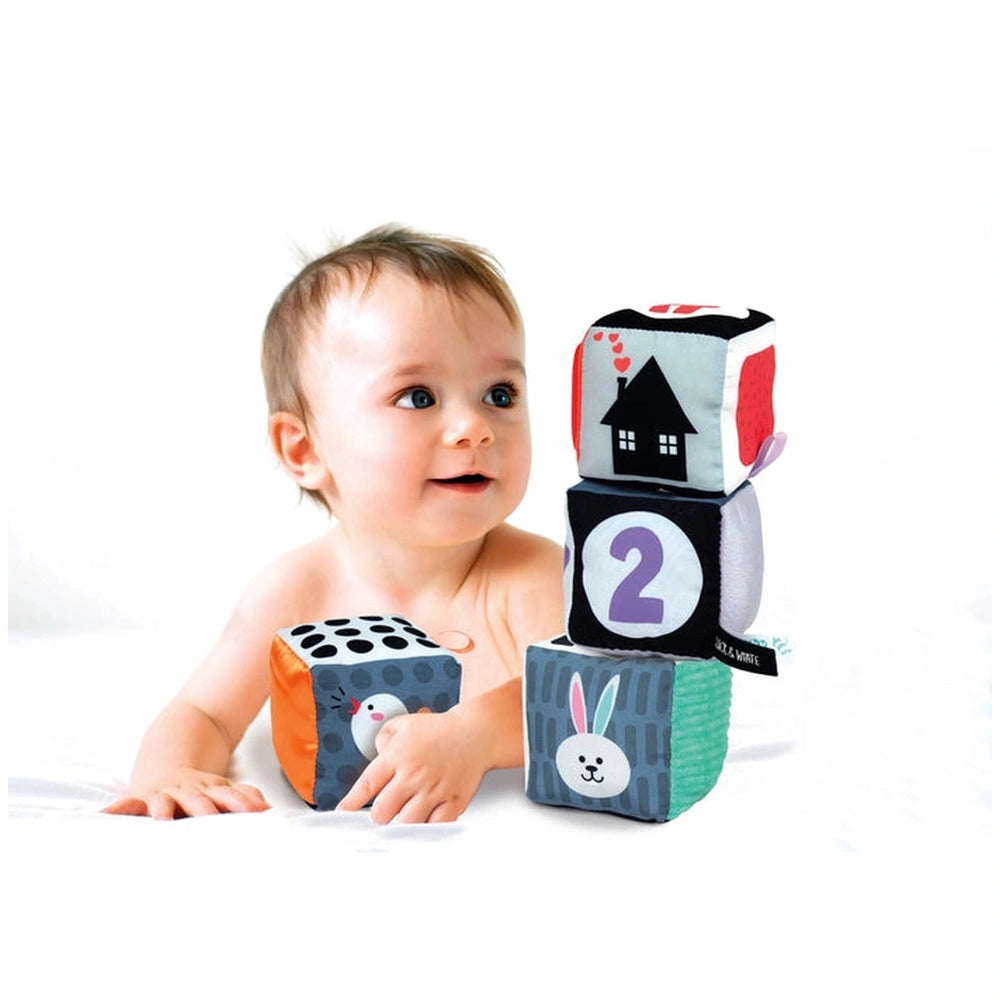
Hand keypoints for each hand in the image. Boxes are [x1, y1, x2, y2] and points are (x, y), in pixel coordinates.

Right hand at [101, 768, 269, 819]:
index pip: (230, 796)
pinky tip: (105, 816)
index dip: (243, 803)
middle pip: (199, 800)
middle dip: (205, 809)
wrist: (167, 755)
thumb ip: (245, 798)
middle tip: (210, 819)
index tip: (256, 813)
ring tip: (161, 820)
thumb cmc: (197, 787)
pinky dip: (118, 810)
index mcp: (210, 790)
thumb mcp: (223, 788)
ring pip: (165, 802)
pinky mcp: (141, 799)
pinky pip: (128, 805)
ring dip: (162, 809)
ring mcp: (164, 795)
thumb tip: (269, 810)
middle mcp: (188, 792)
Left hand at [336, 708, 486, 823]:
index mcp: (397, 756)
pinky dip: (426, 827)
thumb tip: (375, 757)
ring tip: (405, 812)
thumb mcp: (404, 724)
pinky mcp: (453, 801)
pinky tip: (425, 818)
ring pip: (406, 823)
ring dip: (401, 821)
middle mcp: (413, 775)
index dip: (350, 803)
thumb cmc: (440, 730)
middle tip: (384, 809)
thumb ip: (382, 738)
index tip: (342, 814)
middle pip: (382, 812)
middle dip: (379, 814)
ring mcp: (433, 790)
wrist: (476, 732)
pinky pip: (433, 826)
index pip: (366, 786)